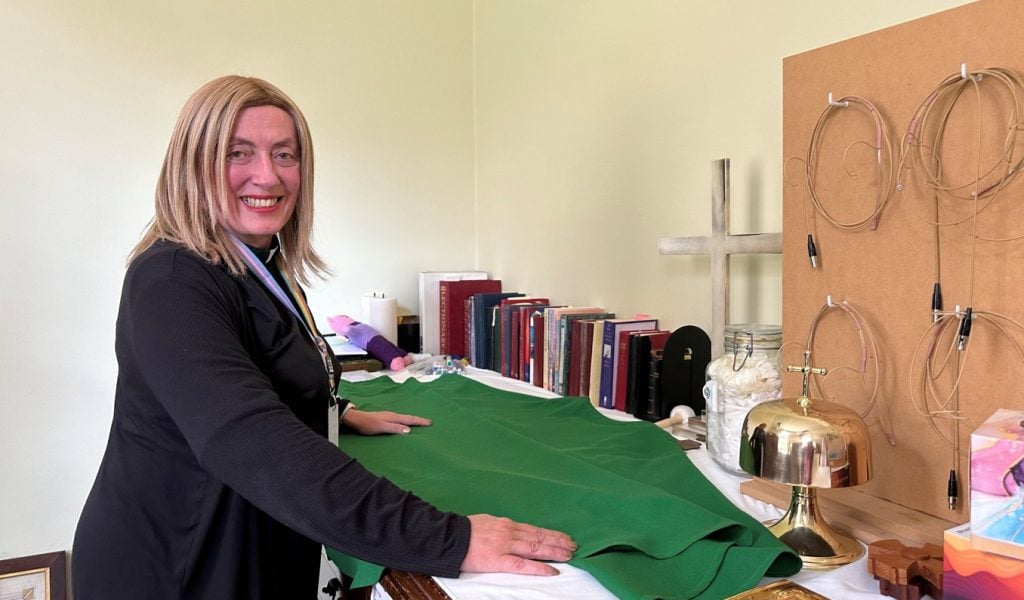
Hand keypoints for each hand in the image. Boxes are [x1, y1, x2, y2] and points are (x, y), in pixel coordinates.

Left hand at [341, 408, 430, 435]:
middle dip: (419, 420)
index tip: (429, 423)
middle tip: (428, 422)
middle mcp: (393, 415)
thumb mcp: (382, 427)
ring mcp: (389, 416)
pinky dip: (406, 421)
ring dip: (413, 420)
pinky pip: (400, 420)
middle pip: (409, 418)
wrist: (356, 419)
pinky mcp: (385, 419)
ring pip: (404, 418)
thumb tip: (409, 430)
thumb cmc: (368, 424)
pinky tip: (405, 424)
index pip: (410, 419)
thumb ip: (395, 428)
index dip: (420, 422)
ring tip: (420, 423)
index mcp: (394, 417)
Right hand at [460, 514, 576, 575]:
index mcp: (506, 524)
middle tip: (573, 545)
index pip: (534, 529)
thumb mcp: (487, 522)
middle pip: (539, 537)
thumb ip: (502, 528)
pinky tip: (551, 570)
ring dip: (554, 551)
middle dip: (558, 541)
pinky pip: (522, 565)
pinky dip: (539, 567)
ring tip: (568, 554)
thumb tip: (513, 530)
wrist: (448, 537)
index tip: (564, 537)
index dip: (551, 534)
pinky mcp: (498, 561)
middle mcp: (509, 533)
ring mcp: (505, 546)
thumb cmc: (465, 531)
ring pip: (535, 548)